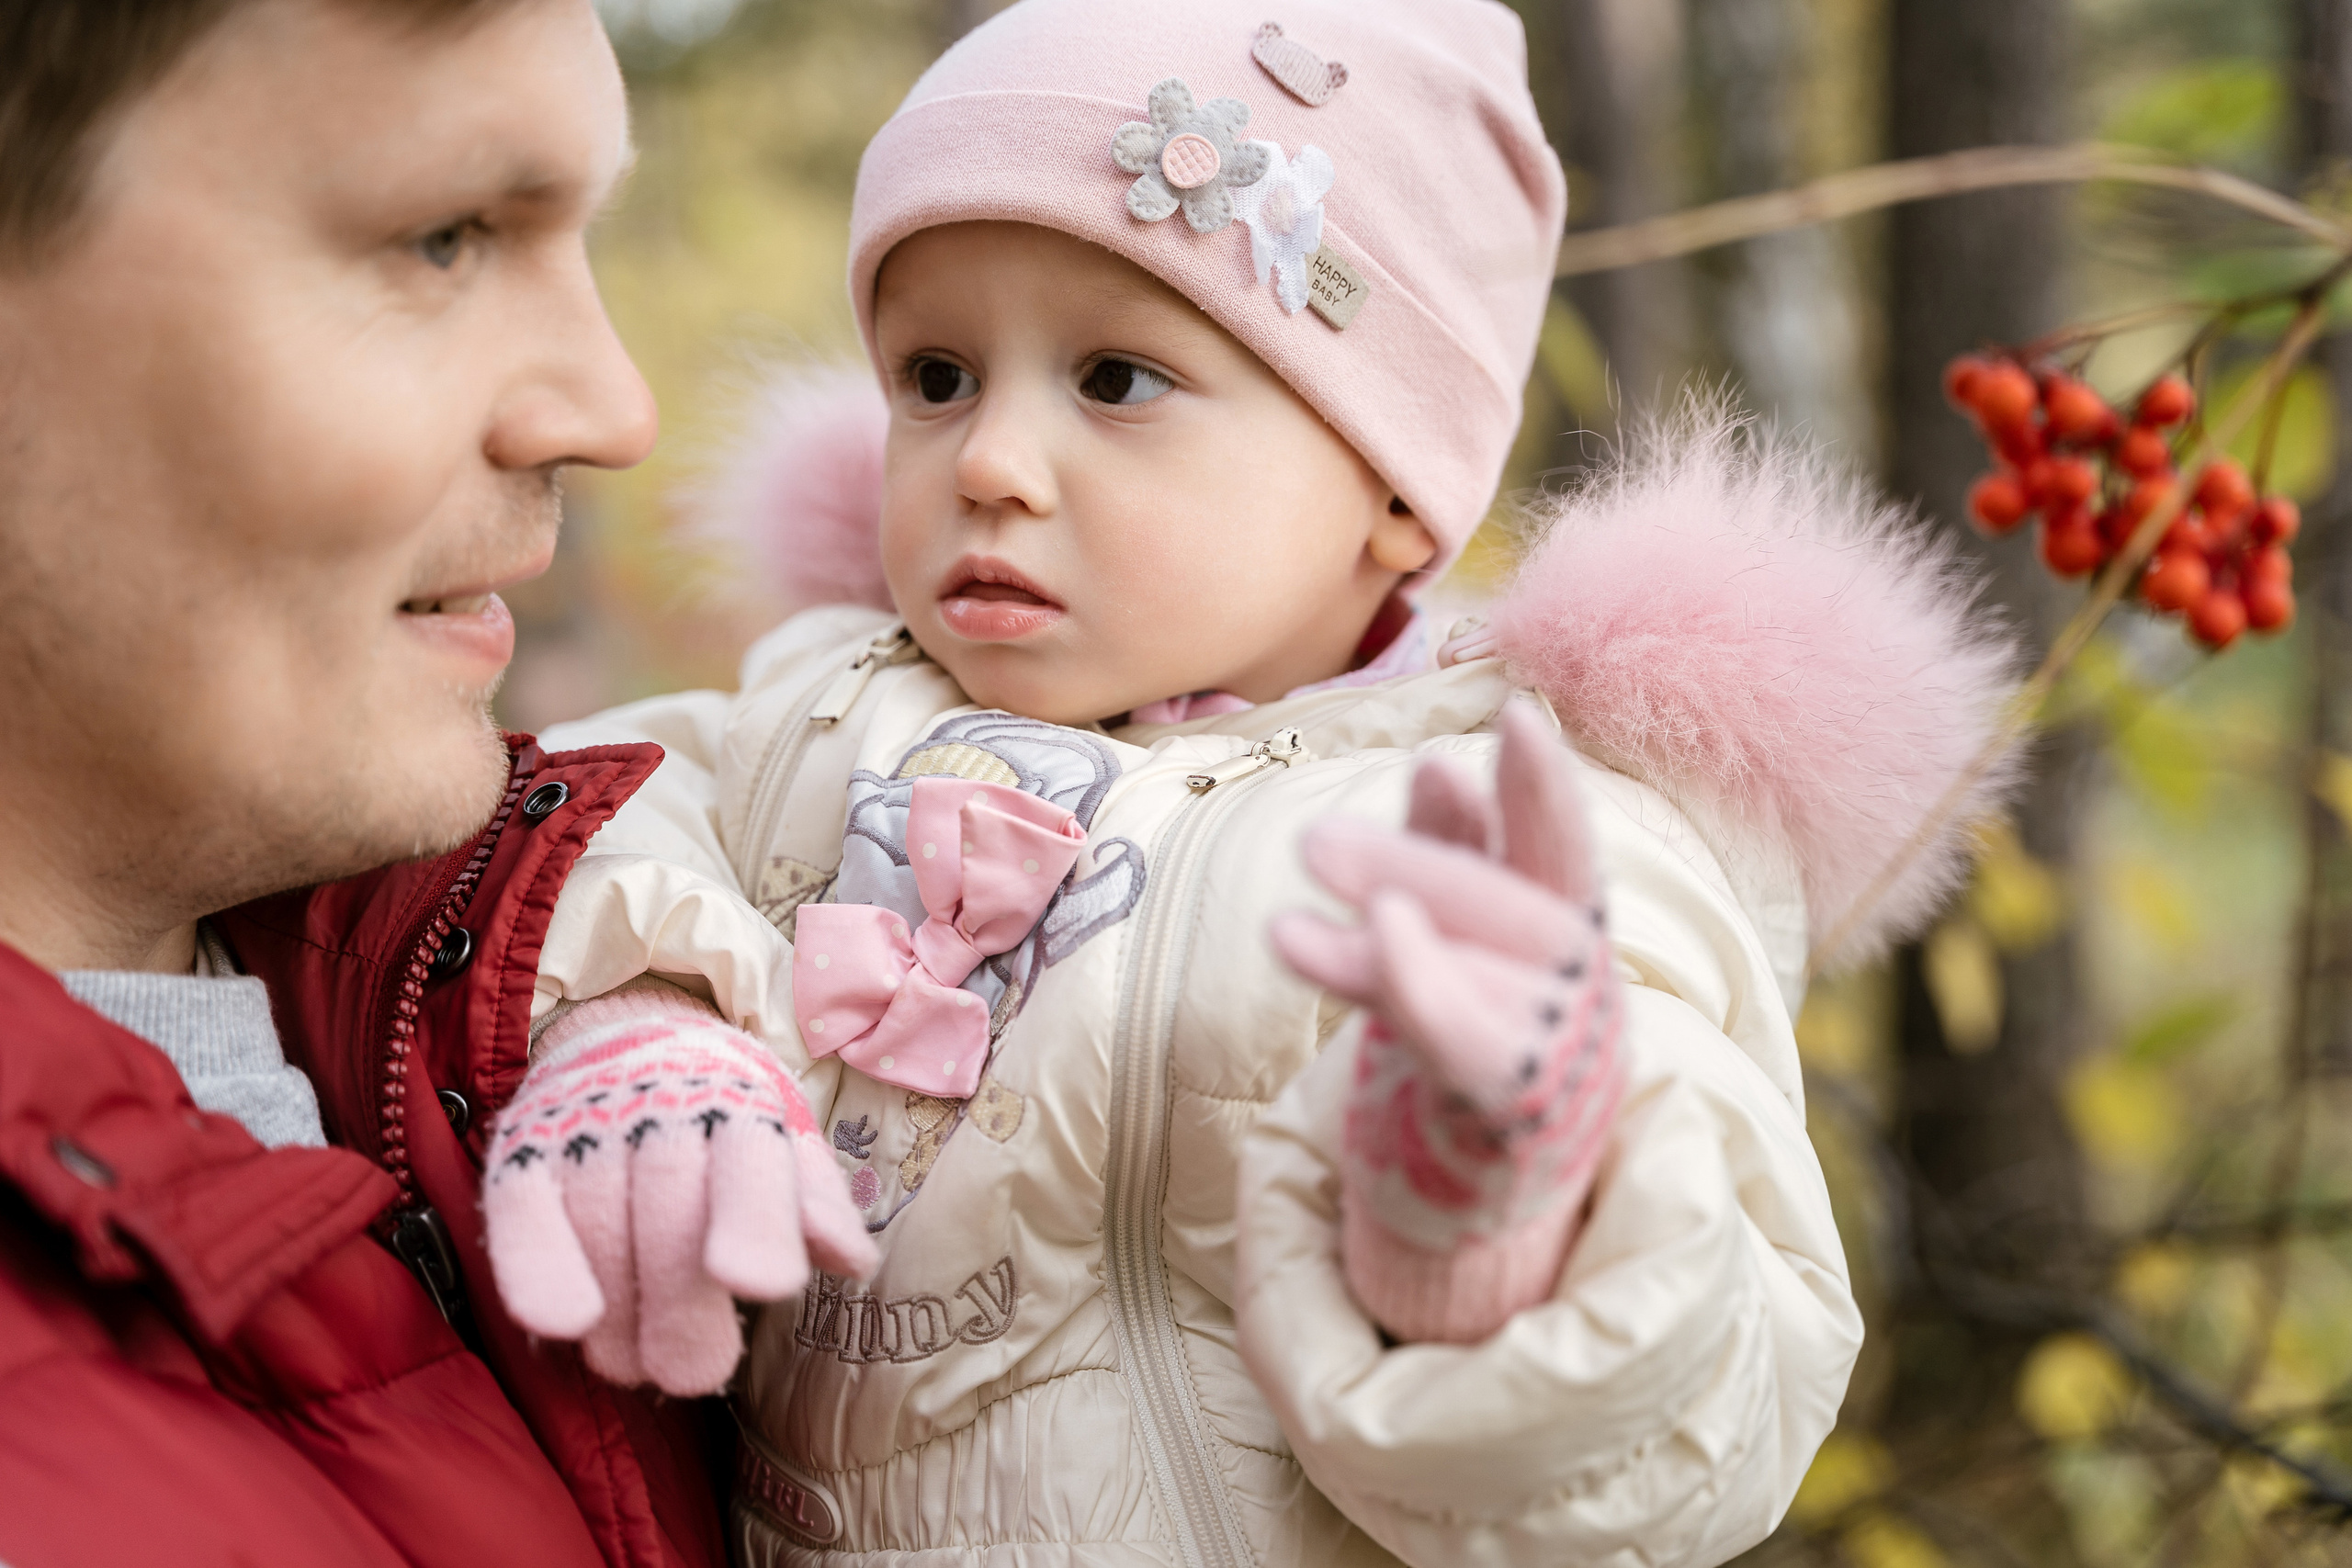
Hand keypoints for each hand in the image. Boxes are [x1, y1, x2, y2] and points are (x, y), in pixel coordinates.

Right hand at [483, 980, 876, 1394]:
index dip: (755, 1222)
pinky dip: (537, 1271)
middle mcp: (662, 1104)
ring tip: (637, 1366)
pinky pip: (521, 1213)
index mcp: (741, 1104)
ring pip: (598, 1221)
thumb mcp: (784, 1147)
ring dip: (618, 1310)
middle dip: (680, 1302)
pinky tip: (564, 1326)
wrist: (627, 1036)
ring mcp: (587, 1125)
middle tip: (694, 1374)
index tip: (759, 1282)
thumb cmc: (723, 1118)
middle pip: (669, 1206)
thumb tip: (850, 1261)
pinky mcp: (523, 1150)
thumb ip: (814, 1206)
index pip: (751, 1161)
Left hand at [1271, 703, 1624, 1341]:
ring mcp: (1552, 1054)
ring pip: (1481, 976)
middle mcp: (1574, 989)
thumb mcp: (1454, 935)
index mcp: (1565, 931)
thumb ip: (1449, 852)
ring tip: (1286, 926)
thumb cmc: (1469, 1030)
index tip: (1513, 716)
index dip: (1540, 788)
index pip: (1559, 848)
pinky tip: (1339, 949)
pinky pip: (1463, 1044)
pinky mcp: (1512, 1113)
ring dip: (1387, 939)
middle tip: (1312, 842)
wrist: (1484, 1194)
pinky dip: (1414, 990)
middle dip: (1418, 865)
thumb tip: (1437, 763)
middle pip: (1512, 909)